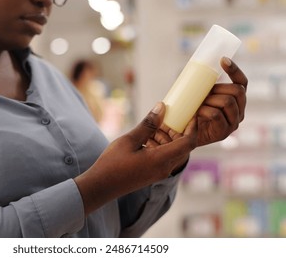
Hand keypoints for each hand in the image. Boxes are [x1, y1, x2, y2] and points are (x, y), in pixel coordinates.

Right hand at [74, 102, 196, 214]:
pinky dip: (160, 145)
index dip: (193, 127)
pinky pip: (165, 157)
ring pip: (173, 151)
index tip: (190, 114)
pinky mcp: (153, 174)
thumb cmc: (112, 163)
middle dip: (177, 130)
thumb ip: (148, 124)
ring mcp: (159, 172)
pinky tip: (146, 138)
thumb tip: (161, 108)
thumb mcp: (129, 140)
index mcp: (161, 159)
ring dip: (167, 137)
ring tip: (153, 126)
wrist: (101, 186)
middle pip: (182, 146)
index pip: (188, 142)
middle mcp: (165, 168)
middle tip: (166, 117)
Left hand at [195, 57, 247, 146]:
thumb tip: (193, 68)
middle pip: (237, 91)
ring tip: (198, 103)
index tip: (222, 59)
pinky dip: (205, 110)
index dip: (235, 70)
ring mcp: (233, 123)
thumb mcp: (197, 96)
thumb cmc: (190, 113)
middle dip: (219, 88)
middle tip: (203, 93)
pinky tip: (197, 111)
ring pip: (227, 102)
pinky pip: (217, 115)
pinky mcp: (224, 133)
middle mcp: (239, 111)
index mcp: (236, 100)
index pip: (242, 82)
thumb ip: (200, 86)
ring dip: (210, 99)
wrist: (183, 136)